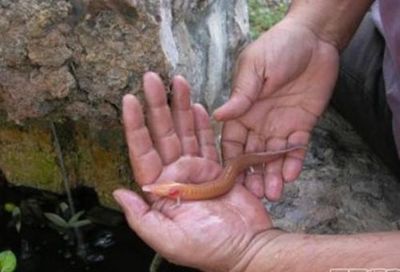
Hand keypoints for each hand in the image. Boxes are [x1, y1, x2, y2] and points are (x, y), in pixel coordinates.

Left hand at [114, 72, 276, 270]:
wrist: (247, 248)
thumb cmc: (209, 248)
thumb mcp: (168, 239)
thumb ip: (141, 217)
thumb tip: (119, 192)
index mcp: (161, 190)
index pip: (142, 151)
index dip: (135, 125)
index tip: (129, 100)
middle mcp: (177, 175)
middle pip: (163, 134)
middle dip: (157, 105)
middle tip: (151, 78)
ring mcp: (198, 170)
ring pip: (186, 131)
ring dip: (180, 106)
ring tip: (176, 81)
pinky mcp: (218, 168)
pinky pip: (208, 141)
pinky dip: (203, 123)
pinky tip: (196, 106)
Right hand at [214, 18, 339, 200]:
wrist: (315, 40)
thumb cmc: (278, 48)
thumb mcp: (255, 68)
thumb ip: (241, 95)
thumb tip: (216, 115)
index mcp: (243, 110)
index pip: (231, 141)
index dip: (230, 160)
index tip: (229, 179)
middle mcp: (259, 123)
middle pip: (252, 155)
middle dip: (252, 175)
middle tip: (254, 195)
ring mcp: (281, 126)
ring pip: (273, 157)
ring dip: (272, 175)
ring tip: (272, 194)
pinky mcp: (302, 126)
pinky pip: (296, 149)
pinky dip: (293, 162)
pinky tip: (289, 176)